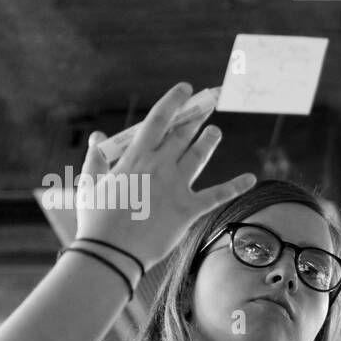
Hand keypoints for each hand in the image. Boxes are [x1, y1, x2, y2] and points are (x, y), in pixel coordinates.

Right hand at [73, 82, 256, 271]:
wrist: (111, 251)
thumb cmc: (97, 219)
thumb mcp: (89, 183)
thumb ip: (96, 158)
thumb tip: (97, 136)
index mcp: (135, 157)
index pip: (158, 119)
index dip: (174, 101)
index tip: (186, 88)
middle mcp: (159, 166)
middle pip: (183, 134)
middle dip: (197, 116)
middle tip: (209, 104)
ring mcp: (176, 186)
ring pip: (199, 156)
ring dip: (209, 141)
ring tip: (215, 131)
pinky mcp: (189, 209)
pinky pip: (217, 195)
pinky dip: (235, 186)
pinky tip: (251, 178)